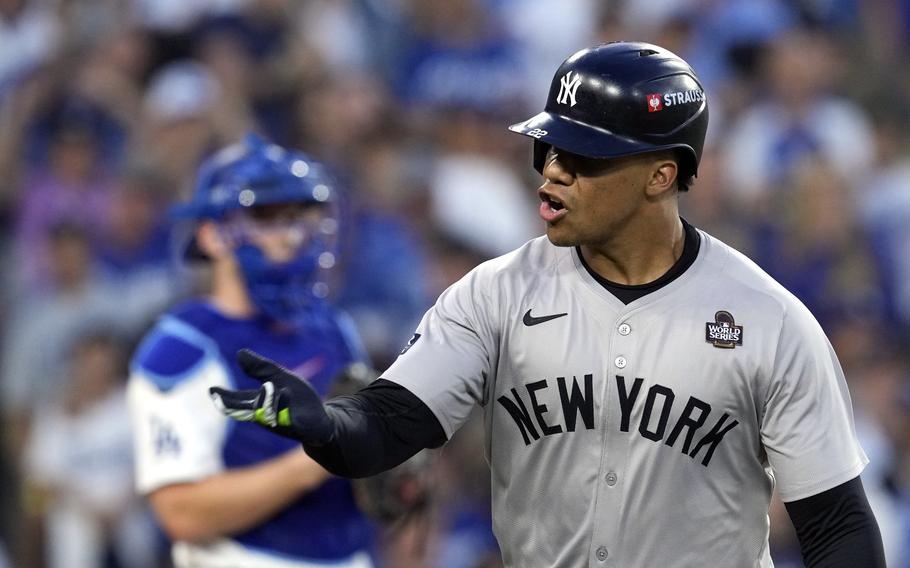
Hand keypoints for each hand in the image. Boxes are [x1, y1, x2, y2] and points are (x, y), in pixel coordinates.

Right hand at [209, 349, 334, 445]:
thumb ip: (260, 368)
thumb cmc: (297, 398)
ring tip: (268, 387)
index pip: (238, 400)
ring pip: (266, 414)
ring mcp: (279, 423)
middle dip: (234, 405)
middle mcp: (265, 415)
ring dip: (266, 401)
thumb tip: (240, 353)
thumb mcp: (280, 377)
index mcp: (259, 403)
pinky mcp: (296, 427)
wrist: (321, 417)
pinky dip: (285, 406)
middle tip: (221, 397)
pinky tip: (286, 392)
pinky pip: (287, 419)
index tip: (212, 390)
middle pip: (246, 410)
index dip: (225, 396)